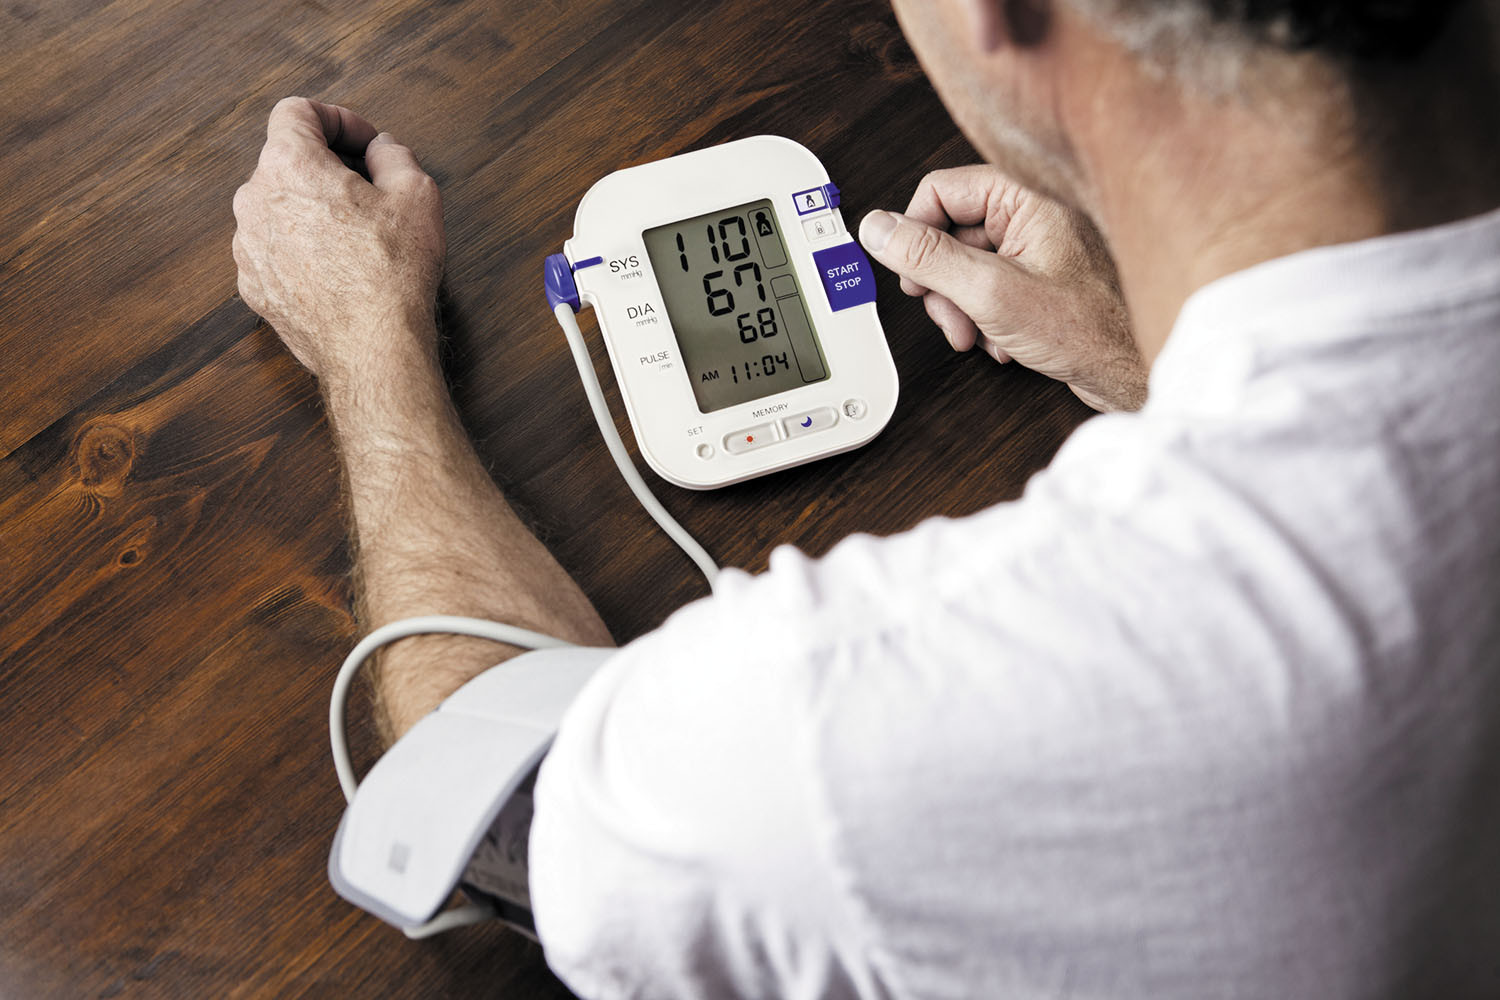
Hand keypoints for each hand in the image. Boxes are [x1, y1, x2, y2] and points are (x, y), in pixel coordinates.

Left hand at [232, 97, 444, 387]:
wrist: (371, 349)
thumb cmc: (392, 272)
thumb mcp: (417, 195)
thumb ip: (394, 156)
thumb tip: (381, 150)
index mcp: (288, 165)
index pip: (296, 112)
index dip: (338, 119)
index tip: (366, 143)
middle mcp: (253, 201)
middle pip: (286, 161)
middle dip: (328, 167)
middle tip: (371, 190)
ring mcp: (247, 247)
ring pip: (278, 207)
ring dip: (312, 209)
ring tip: (356, 236)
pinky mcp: (253, 286)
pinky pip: (274, 249)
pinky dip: (302, 248)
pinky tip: (338, 269)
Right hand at [860, 165, 1146, 411]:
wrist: (1137, 372)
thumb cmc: (1090, 330)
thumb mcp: (990, 292)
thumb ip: (928, 257)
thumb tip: (878, 229)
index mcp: (1025, 198)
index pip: (942, 191)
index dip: (916, 233)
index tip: (909, 272)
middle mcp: (1032, 216)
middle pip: (950, 234)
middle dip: (941, 283)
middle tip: (949, 313)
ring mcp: (1037, 250)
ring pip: (966, 268)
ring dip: (961, 308)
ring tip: (977, 335)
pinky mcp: (1041, 282)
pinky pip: (989, 290)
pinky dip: (985, 319)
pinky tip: (1001, 341)